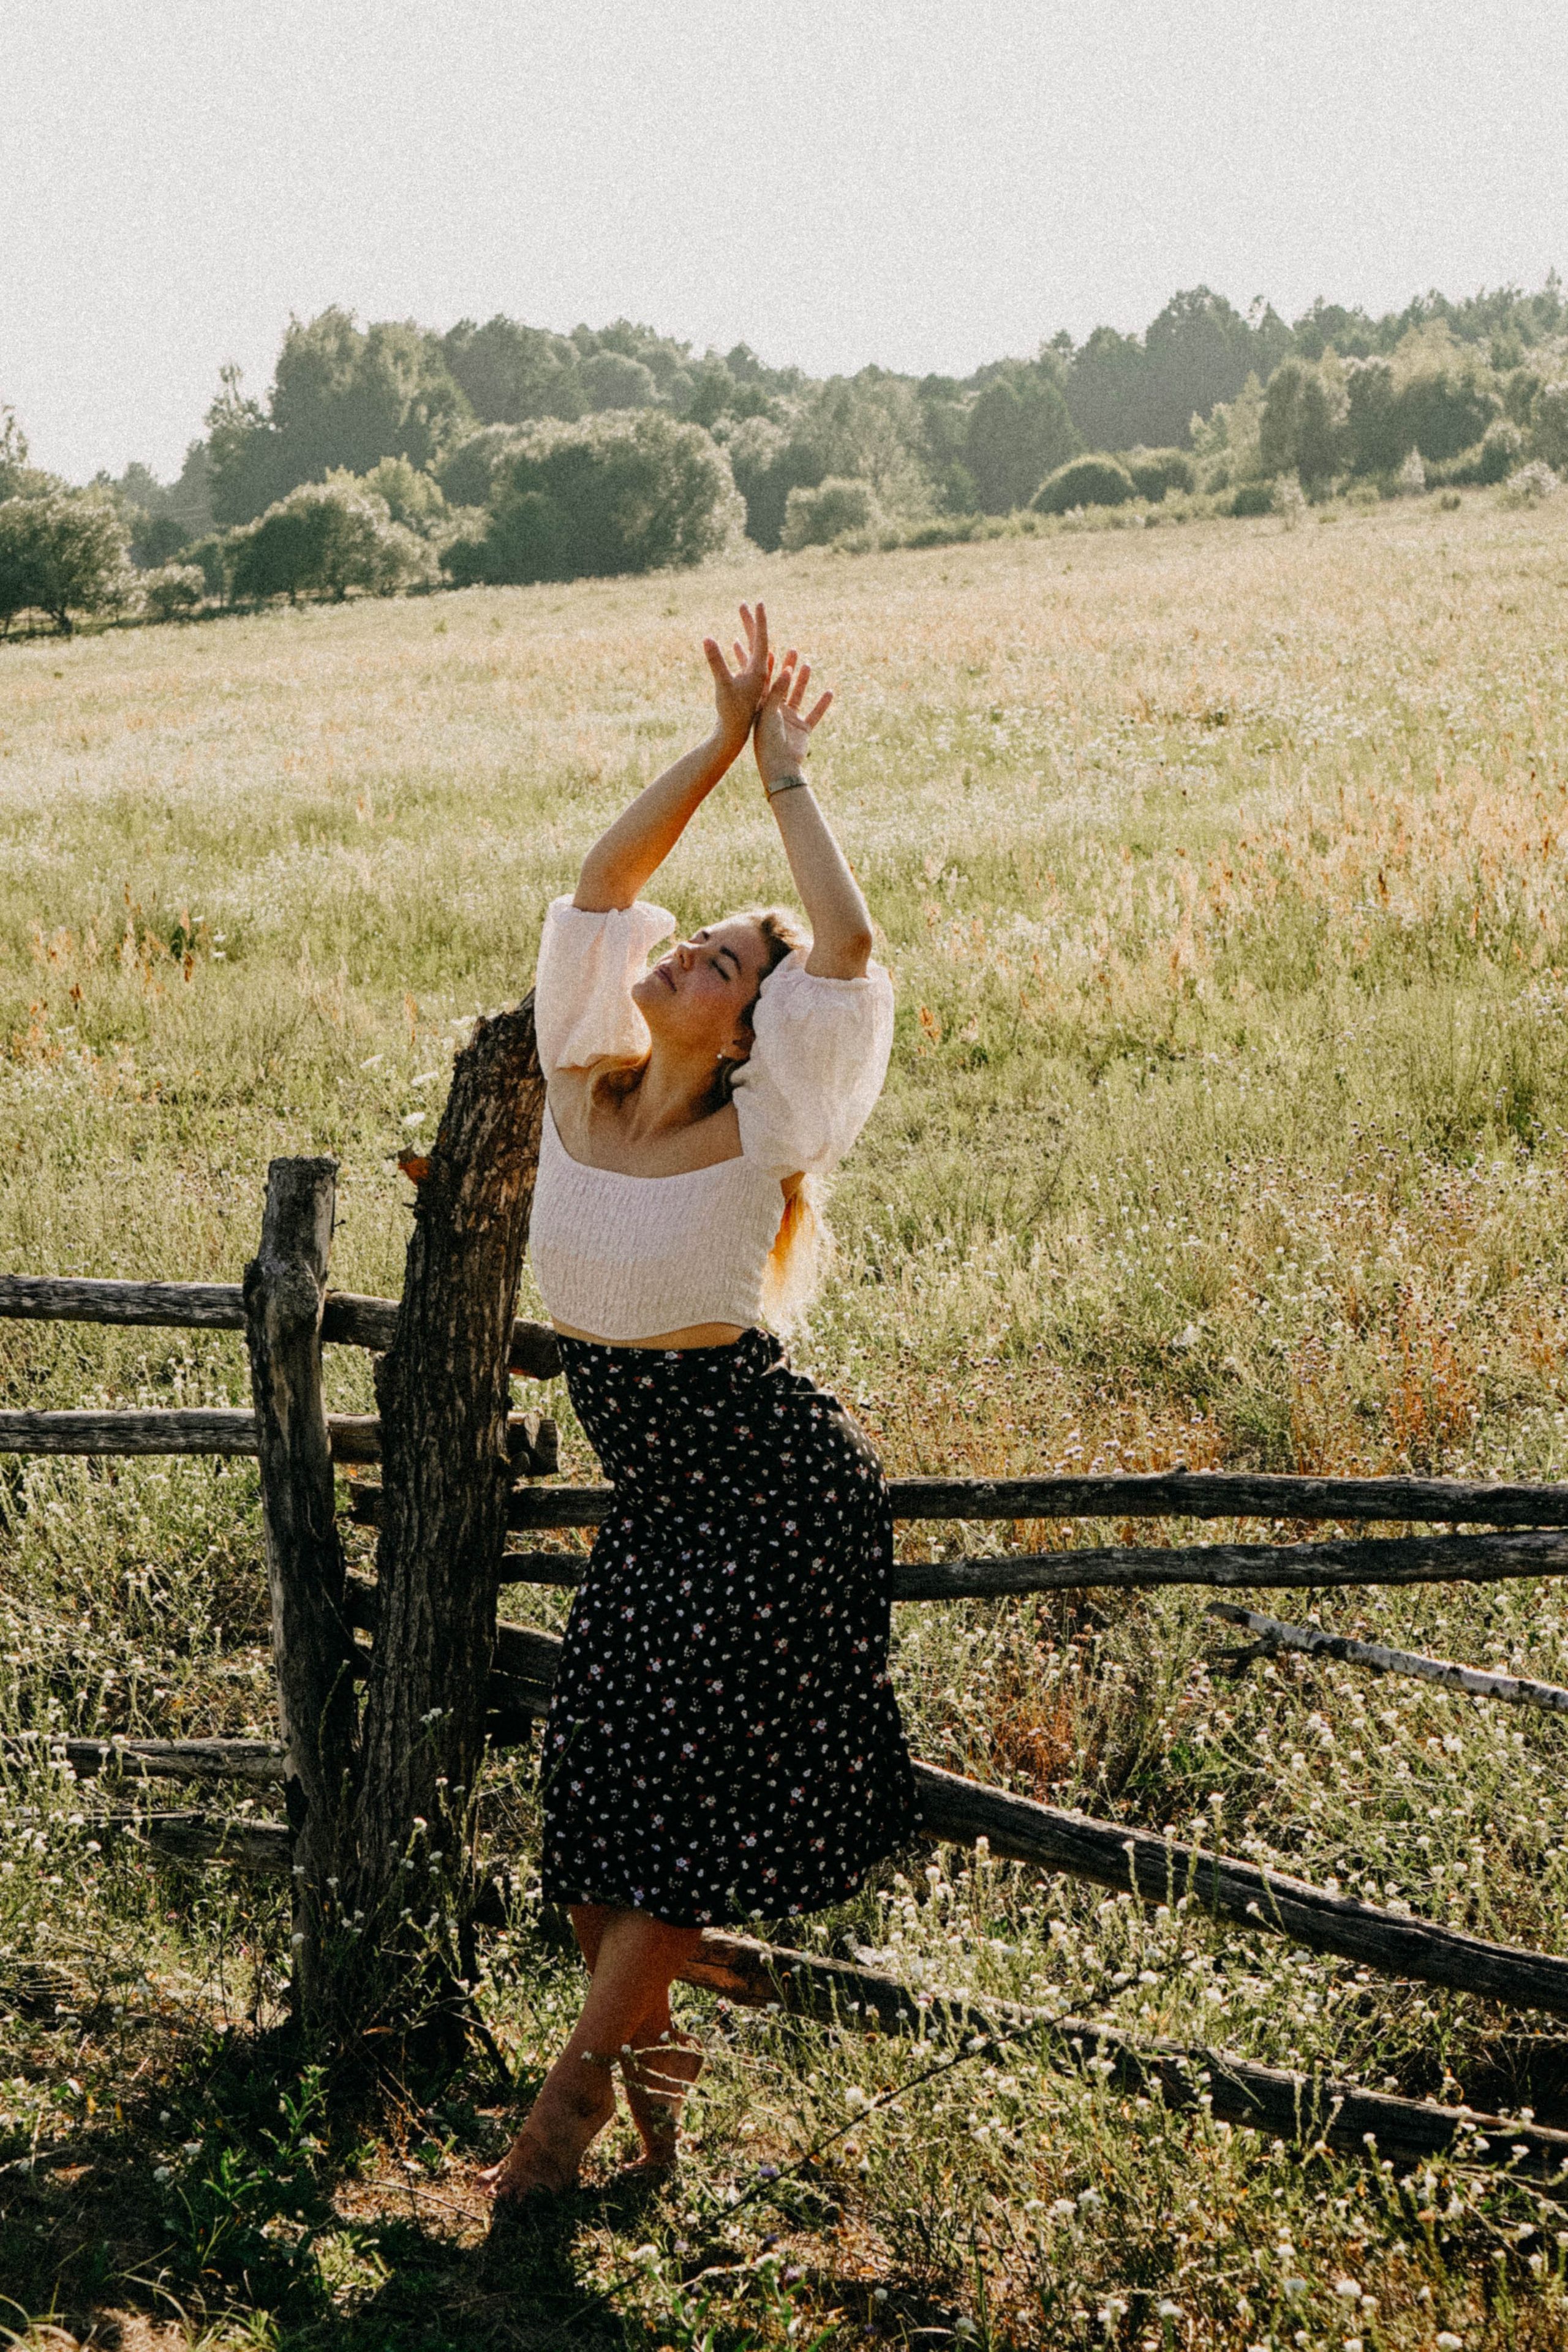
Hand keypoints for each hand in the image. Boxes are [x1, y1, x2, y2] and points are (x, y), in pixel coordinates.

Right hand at [703, 602, 772, 751]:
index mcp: (759, 671)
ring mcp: (753, 679)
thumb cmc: (730, 713)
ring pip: (751, 650)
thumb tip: (708, 638)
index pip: (761, 639)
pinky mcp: (745, 686)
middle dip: (750, 621)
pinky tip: (735, 643)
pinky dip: (741, 650)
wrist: (733, 735)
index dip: (759, 620)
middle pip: (758, 641)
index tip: (759, 602)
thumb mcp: (723, 685)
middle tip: (744, 603)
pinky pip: (745, 662)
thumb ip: (716, 662)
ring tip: (742, 615)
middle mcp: (759, 673)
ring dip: (747, 632)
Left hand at [752, 649, 832, 789]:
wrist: (780, 767)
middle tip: (792, 650)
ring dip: (803, 681)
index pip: (764, 682)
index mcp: (762, 708)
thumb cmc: (768, 742)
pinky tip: (829, 692)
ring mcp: (790, 720)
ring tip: (807, 665)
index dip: (766, 666)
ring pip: (798, 695)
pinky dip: (822, 704)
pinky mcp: (803, 729)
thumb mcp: (769, 713)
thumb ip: (777, 692)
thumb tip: (786, 670)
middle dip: (787, 668)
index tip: (769, 648)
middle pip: (782, 685)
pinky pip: (814, 714)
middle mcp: (776, 712)